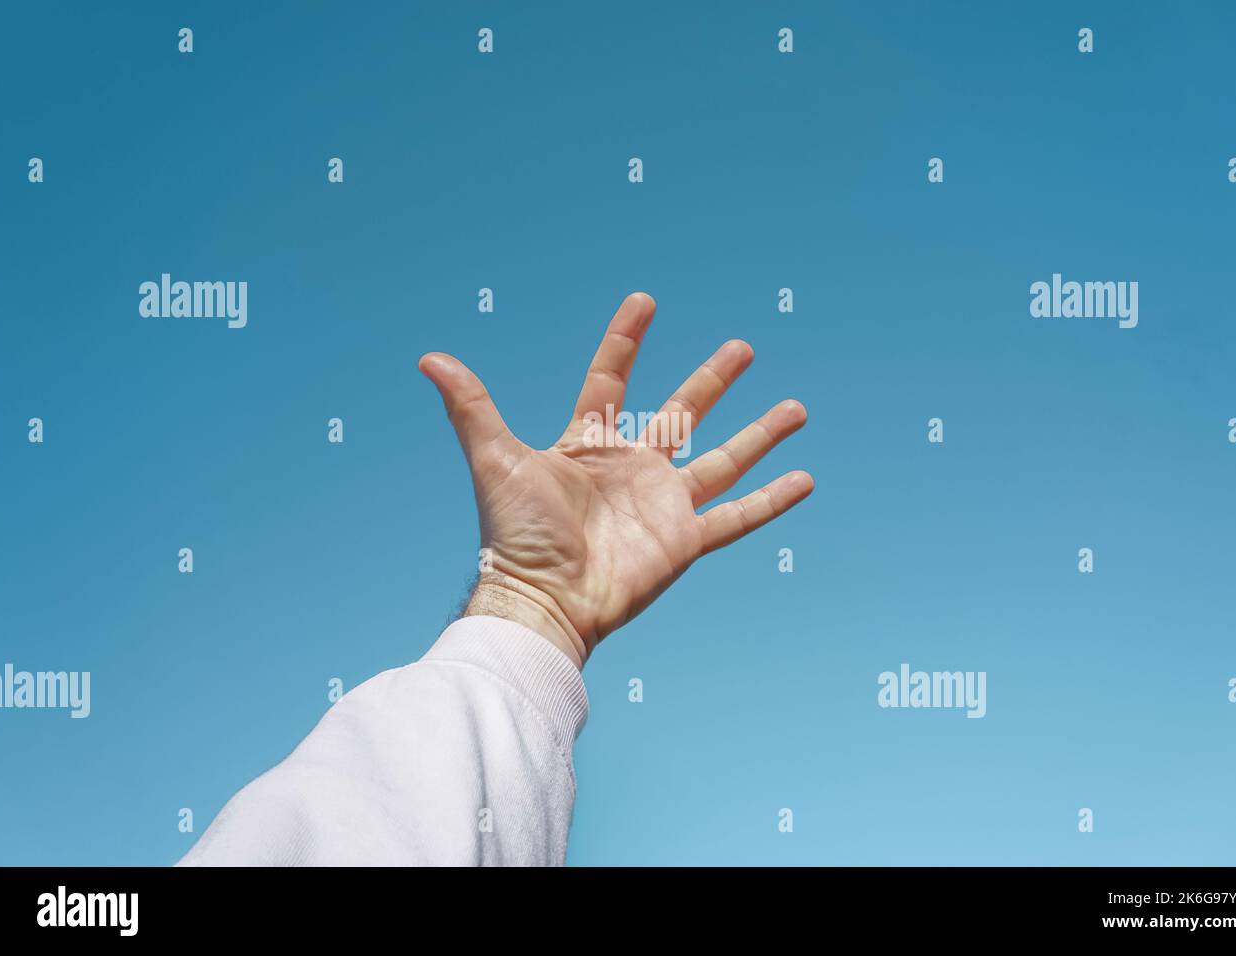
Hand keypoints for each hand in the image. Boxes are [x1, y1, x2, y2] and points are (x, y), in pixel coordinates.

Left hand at [418, 292, 812, 666]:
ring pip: (723, 460)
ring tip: (796, 408)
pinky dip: (772, 501)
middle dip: (713, 379)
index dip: (626, 340)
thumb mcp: (495, 458)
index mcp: (590, 445)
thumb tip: (429, 358)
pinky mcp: (685, 542)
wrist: (542, 600)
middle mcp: (632, 470)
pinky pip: (738, 517)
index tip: (646, 300)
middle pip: (683, 412)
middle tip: (743, 347)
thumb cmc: (515, 533)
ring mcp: (663, 506)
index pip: (611, 380)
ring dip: (760, 435)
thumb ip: (470, 406)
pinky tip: (806, 479)